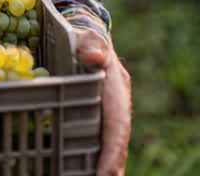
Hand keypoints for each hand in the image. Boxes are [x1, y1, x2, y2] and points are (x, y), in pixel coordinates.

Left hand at [75, 29, 131, 175]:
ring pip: (110, 149)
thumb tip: (92, 55)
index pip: (117, 126)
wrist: (87, 41)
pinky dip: (95, 163)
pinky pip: (99, 145)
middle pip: (117, 146)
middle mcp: (117, 109)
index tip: (105, 174)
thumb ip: (92, 44)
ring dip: (105, 169)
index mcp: (117, 91)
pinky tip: (81, 172)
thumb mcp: (87, 37)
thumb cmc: (85, 40)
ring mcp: (109, 117)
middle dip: (112, 169)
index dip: (112, 152)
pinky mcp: (99, 121)